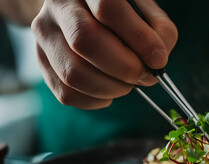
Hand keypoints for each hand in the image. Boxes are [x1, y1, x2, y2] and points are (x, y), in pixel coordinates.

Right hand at [32, 0, 177, 108]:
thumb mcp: (146, 12)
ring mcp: (45, 34)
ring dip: (111, 88)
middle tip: (144, 76)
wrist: (84, 13)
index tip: (158, 60)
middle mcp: (59, 6)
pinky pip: (66, 93)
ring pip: (74, 72)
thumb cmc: (123, 15)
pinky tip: (110, 93)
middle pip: (86, 41)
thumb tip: (157, 60)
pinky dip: (95, 100)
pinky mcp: (41, 60)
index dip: (139, 39)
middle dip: (124, 68)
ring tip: (128, 85)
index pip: (108, 8)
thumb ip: (160, 30)